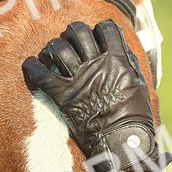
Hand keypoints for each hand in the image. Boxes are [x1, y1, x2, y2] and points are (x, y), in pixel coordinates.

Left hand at [22, 20, 168, 171]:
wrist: (123, 143)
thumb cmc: (135, 117)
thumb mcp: (139, 85)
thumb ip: (129, 63)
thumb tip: (121, 48)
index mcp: (118, 60)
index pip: (107, 29)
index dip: (101, 29)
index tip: (98, 36)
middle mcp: (96, 64)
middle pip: (78, 32)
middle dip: (74, 32)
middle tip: (73, 40)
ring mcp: (78, 79)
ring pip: (58, 48)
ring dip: (54, 46)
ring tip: (53, 52)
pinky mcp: (62, 95)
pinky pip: (40, 74)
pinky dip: (32, 67)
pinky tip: (31, 64)